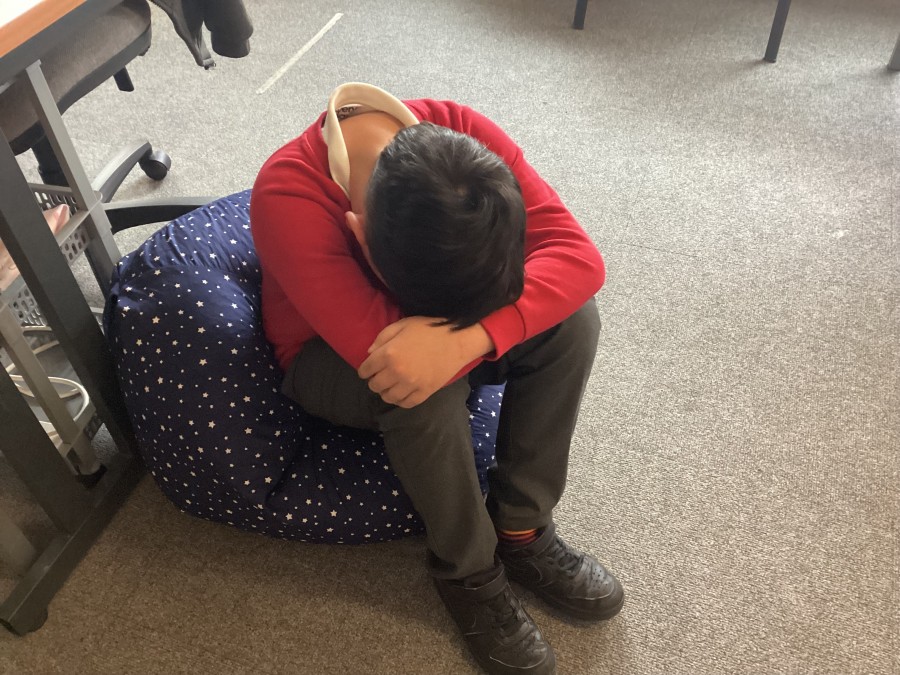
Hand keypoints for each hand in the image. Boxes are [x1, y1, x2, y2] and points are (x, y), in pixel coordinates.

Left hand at [358, 317, 493, 407]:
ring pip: (387, 397)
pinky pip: (405, 404)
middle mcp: (396, 372)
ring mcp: (411, 384)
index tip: (368, 369)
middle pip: (374, 386)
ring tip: (391, 385)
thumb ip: (382, 338)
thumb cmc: (429, 328)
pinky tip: (402, 393)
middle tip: (380, 376)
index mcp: (389, 353)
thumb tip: (369, 353)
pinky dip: (400, 400)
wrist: (457, 340)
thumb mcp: (402, 324)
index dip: (365, 369)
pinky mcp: (424, 393)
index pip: (365, 370)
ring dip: (386, 391)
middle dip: (374, 380)